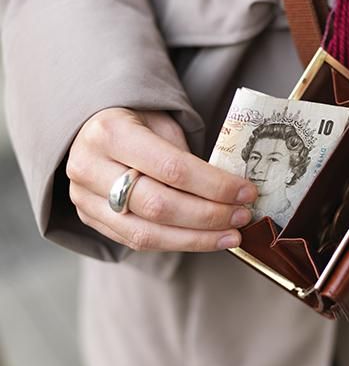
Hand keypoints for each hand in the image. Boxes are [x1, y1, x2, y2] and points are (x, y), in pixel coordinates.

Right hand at [66, 108, 256, 251]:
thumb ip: (187, 156)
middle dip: (209, 216)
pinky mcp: (90, 219)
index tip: (247, 192)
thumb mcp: (161, 123)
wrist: (91, 130)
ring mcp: (85, 198)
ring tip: (231, 235)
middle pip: (159, 205)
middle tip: (243, 216)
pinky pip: (137, 242)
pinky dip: (177, 243)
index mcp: (111, 132)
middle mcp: (90, 167)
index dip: (215, 185)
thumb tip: (230, 192)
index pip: (172, 168)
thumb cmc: (136, 122)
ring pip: (147, 233)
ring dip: (197, 239)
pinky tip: (205, 240)